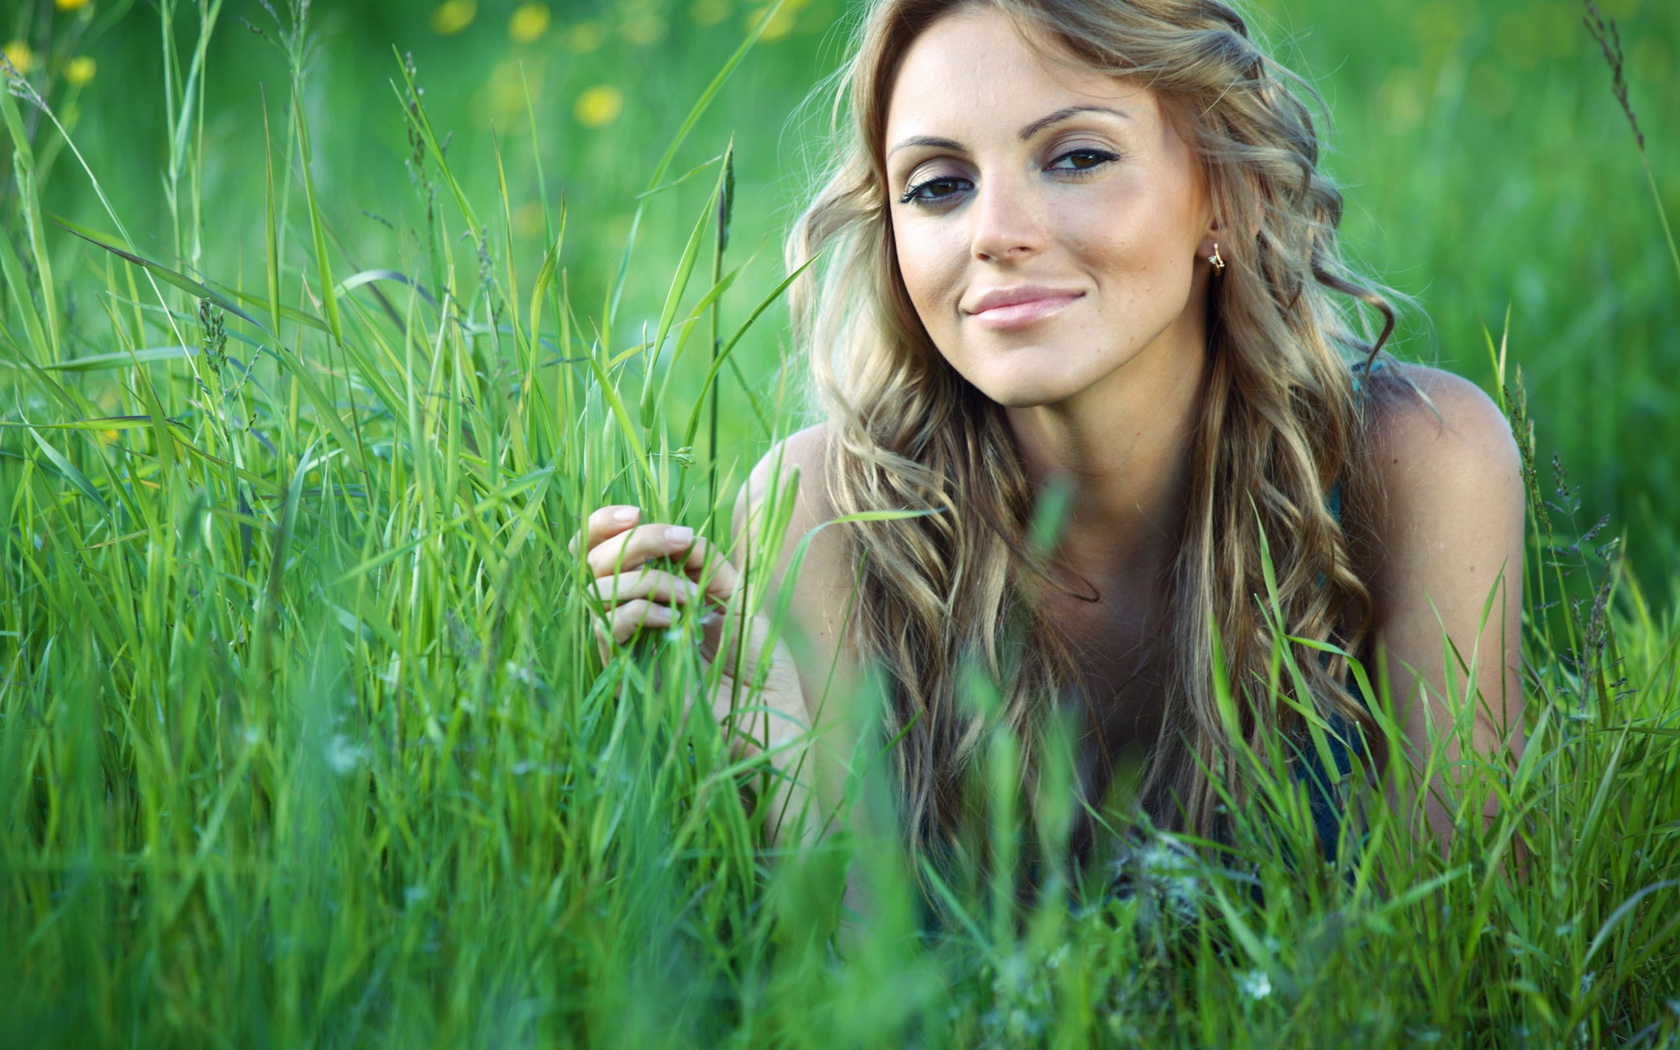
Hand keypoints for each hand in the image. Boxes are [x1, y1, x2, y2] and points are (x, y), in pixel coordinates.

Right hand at [574, 505, 806, 760]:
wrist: (767, 705)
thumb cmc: (754, 651)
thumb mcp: (734, 590)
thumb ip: (702, 558)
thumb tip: (676, 535)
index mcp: (648, 586)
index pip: (597, 546)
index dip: (604, 523)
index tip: (634, 512)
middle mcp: (627, 610)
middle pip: (591, 559)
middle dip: (635, 541)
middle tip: (677, 541)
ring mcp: (623, 641)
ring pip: (597, 590)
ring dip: (651, 580)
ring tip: (693, 598)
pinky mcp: (624, 671)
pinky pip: (609, 627)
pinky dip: (641, 611)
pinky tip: (674, 620)